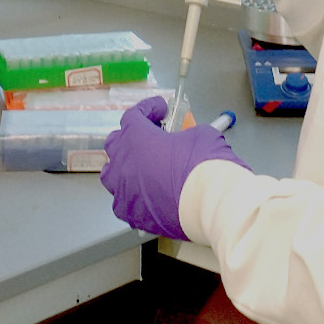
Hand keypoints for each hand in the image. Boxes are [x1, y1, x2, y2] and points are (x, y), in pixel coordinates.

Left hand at [101, 96, 248, 239]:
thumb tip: (186, 139)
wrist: (211, 203)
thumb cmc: (203, 165)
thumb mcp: (200, 135)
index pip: (133, 115)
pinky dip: (133, 196)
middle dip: (131, 136)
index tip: (161, 108)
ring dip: (124, 167)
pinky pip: (124, 202)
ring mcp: (124, 191)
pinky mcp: (132, 214)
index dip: (148, 109)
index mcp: (136, 138)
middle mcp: (123, 163)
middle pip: (116, 143)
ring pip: (112, 175)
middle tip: (151, 136)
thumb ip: (185, 133)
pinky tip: (147, 195)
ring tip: (141, 166)